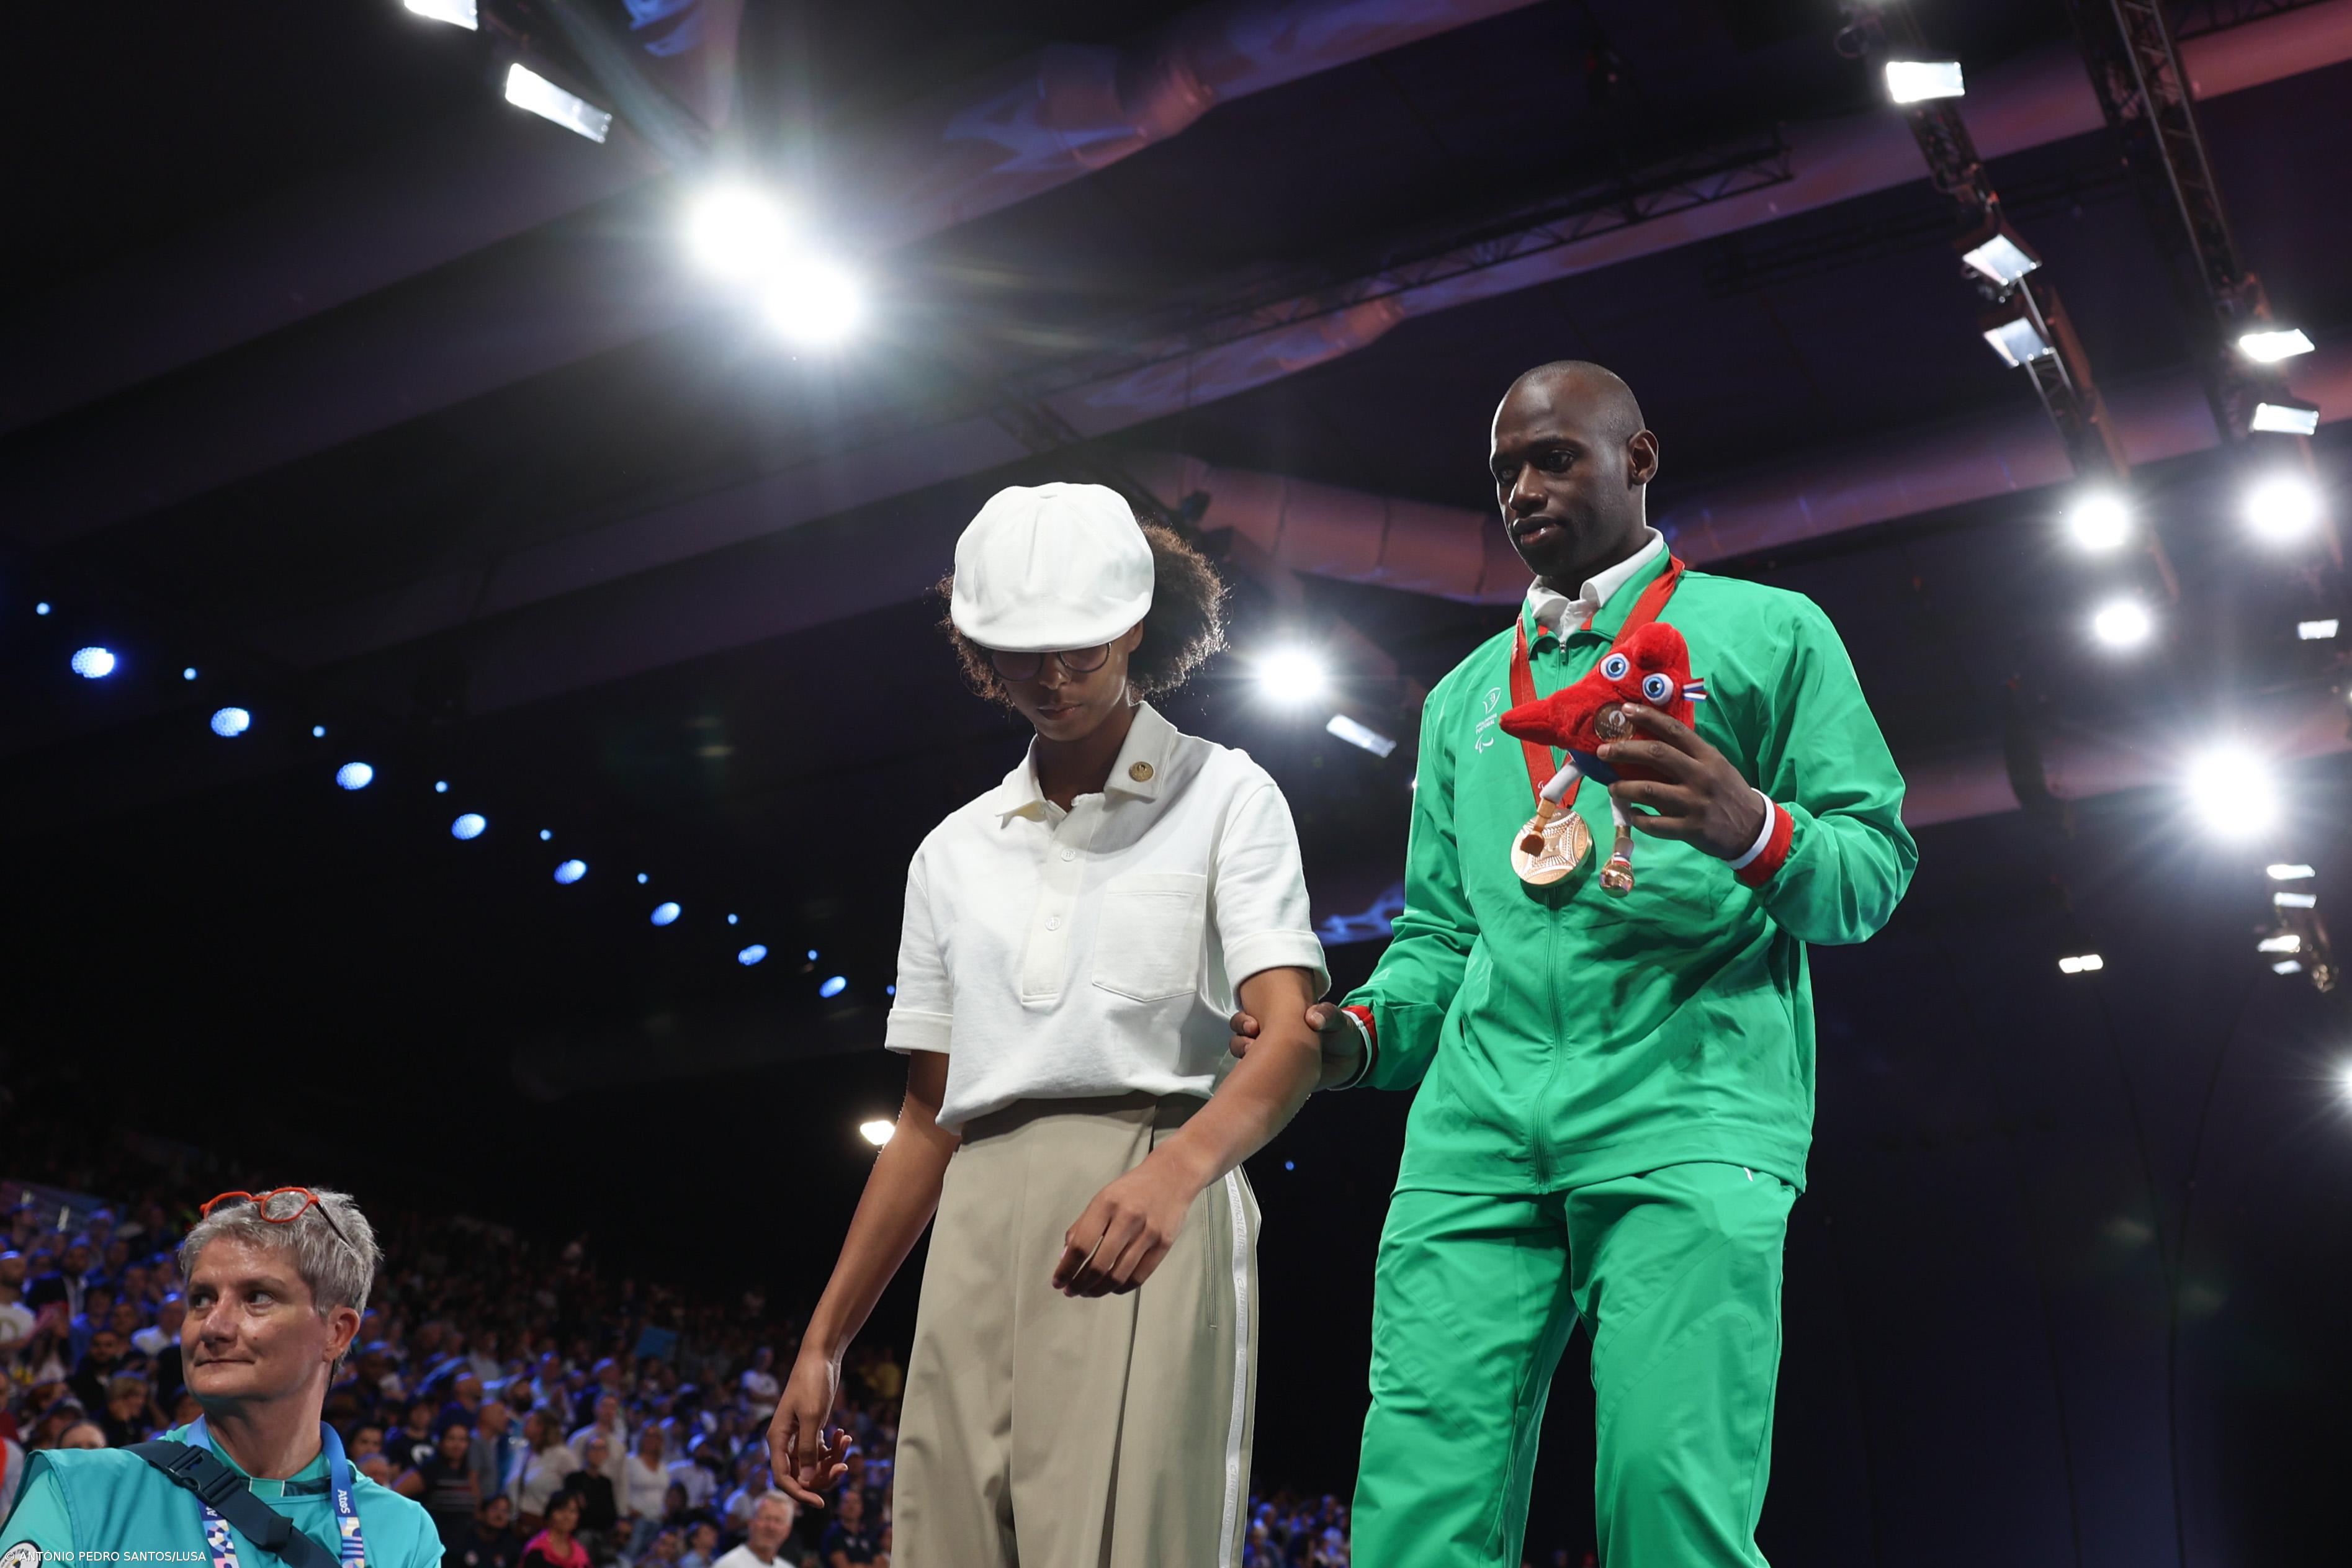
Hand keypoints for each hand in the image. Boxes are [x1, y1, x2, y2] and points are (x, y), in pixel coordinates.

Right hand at [769, 1347, 852, 1507]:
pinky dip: (834, 1447)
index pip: (783, 1477)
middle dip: (823, 1474)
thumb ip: (807, 1450)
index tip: (820, 1502)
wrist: (821, 1357)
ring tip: (846, 1439)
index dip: (799, 1493)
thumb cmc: (812, 1384)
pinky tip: (845, 1434)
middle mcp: (785, 1440)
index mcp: (777, 1439)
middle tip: (844, 1467)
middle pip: (800, 1473)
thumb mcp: (812, 1417)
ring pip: (814, 1463)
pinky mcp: (811, 1429)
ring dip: (832, 1458)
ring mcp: (798, 1435)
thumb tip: (804, 1481)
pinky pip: (821, 1450)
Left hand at [1053, 1155, 1199, 1296]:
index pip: (1081, 1245)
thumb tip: (1065, 1258)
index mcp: (1106, 1203)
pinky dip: (1121, 1288)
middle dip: (1080, 1284)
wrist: (1171, 1176)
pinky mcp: (1164, 1244)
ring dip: (1099, 1290)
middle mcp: (1128, 1217)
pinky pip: (1139, 1276)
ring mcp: (1148, 1232)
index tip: (1058, 1282)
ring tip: (1088, 1292)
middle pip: (1099, 1265)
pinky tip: (1111, 1287)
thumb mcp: (1102, 1198)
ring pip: (1119, 1276)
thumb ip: (1081, 1226)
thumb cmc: (1132, 1190)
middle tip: (1072, 1291)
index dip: (1066, 1269)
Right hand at [1228, 1002, 1362, 1088]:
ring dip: (1248, 1060)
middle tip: (1252, 1042)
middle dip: (1240, 1040)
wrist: (1351, 1057)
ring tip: (1257, 1060)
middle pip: (1241, 1039)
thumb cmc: (1339, 1033)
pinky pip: (1266, 1081)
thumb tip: (1313, 1018)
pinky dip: (1263, 1081)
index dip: (1243, 1022)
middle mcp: (1271, 1040)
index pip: (1249, 1019)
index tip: (1252, 1025)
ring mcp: (1275, 1061)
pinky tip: (1271, 1080)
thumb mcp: (1335, 1019)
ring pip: (1248, 1061)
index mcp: (1279, 1022)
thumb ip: (1326, 1014)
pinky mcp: (1283, 1080)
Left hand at [1597, 703, 1766, 859]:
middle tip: (1603, 751)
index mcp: (1707, 756)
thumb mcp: (1715, 766)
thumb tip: (1648, 742)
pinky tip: (1631, 814)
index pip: (1674, 730)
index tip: (1625, 710)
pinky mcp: (1690, 829)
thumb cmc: (1727, 792)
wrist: (1752, 828)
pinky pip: (1654, 824)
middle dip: (1623, 750)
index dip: (1647, 717)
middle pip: (1655, 755)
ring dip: (1623, 788)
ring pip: (1648, 791)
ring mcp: (1695, 803)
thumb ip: (1688, 755)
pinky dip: (1637, 818)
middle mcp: (1701, 775)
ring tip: (1612, 788)